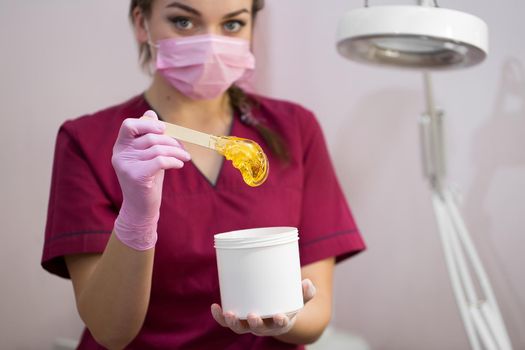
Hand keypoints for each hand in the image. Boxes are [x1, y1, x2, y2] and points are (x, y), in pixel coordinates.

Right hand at [112, 110, 189, 249]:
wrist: (141, 208)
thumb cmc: (147, 180)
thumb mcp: (148, 155)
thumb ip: (148, 136)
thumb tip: (151, 114)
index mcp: (121, 147)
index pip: (129, 125)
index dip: (148, 124)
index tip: (163, 130)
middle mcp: (119, 154)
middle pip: (150, 137)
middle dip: (171, 141)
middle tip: (183, 150)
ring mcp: (126, 166)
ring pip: (157, 149)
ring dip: (176, 152)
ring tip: (184, 158)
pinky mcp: (136, 176)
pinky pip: (160, 161)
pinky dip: (174, 161)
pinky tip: (179, 165)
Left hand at [211, 279, 315, 336]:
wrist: (276, 312)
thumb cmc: (288, 303)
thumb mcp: (300, 298)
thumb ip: (307, 292)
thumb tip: (306, 282)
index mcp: (280, 322)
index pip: (281, 325)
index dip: (280, 322)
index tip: (280, 316)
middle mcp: (264, 326)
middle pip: (257, 329)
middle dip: (254, 324)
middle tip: (252, 316)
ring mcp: (250, 324)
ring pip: (240, 328)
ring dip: (233, 323)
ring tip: (229, 313)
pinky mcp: (239, 318)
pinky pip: (227, 321)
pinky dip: (220, 316)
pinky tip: (215, 306)